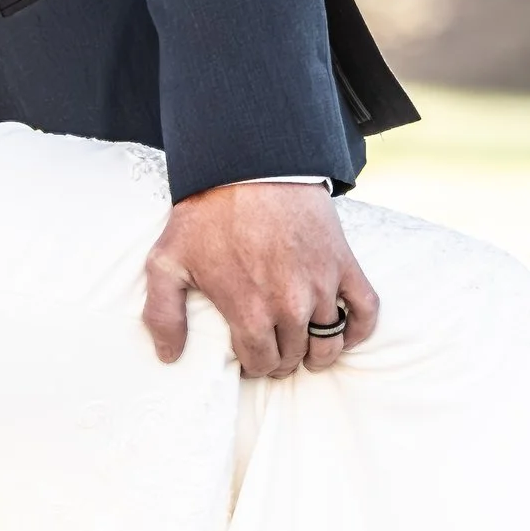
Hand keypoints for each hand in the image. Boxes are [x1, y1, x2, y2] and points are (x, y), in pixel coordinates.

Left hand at [142, 184, 379, 378]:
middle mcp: (291, 306)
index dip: (253, 365)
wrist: (249, 165)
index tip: (249, 356)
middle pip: (294, 356)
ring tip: (304, 350)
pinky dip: (360, 330)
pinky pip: (366, 310)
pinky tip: (344, 334)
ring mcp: (322, 286)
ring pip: (329, 342)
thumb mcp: (167, 261)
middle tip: (271, 350)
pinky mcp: (344, 264)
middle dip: (281, 359)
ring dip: (317, 353)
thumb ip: (162, 314)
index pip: (261, 363)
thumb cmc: (206, 213)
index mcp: (250, 312)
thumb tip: (169, 356)